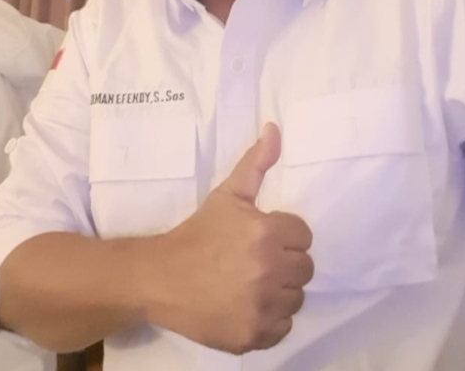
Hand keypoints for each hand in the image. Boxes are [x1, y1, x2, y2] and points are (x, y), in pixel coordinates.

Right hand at [154, 122, 313, 353]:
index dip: (284, 235)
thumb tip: (275, 128)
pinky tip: (247, 306)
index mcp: (267, 232)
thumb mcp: (228, 194)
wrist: (160, 277)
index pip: (303, 235)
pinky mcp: (253, 335)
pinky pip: (283, 327)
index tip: (262, 238)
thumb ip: (257, 162)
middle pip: (305, 268)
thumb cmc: (197, 233)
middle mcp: (269, 270)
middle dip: (285, 263)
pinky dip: (269, 320)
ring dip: (280, 291)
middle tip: (255, 261)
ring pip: (296, 298)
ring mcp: (262, 307)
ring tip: (250, 283)